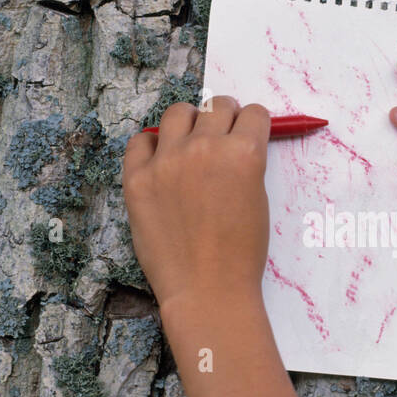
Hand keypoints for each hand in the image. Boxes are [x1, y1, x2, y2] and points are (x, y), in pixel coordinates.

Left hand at [122, 98, 270, 310]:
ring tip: (189, 142)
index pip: (253, 113)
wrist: (208, 291)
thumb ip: (246, 164)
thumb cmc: (241, 254)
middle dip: (224, 117)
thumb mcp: (259, 200)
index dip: (253, 122)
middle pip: (216, 105)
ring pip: (178, 113)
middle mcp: (205, 148)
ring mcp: (167, 161)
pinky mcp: (137, 178)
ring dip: (189, 121)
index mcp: (244, 153)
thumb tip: (236, 143)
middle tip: (221, 135)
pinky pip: (140, 142)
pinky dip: (151, 146)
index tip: (247, 130)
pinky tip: (160, 161)